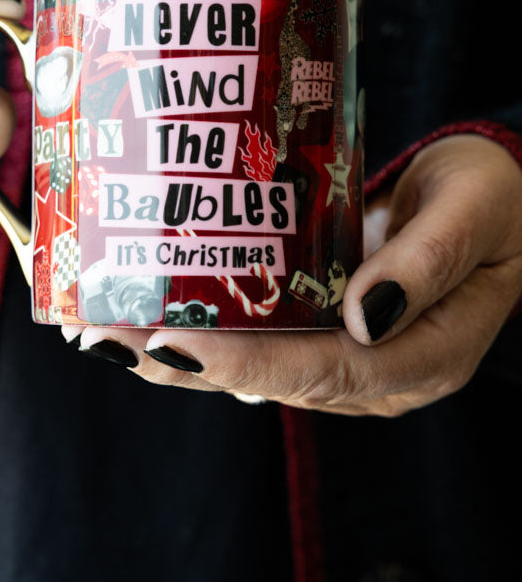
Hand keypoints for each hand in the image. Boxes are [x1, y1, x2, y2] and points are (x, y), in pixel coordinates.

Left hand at [73, 135, 521, 415]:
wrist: (504, 203)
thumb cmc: (498, 202)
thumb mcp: (475, 213)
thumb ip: (427, 262)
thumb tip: (362, 314)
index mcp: (422, 354)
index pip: (323, 372)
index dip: (245, 363)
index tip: (169, 342)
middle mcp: (376, 367)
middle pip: (269, 379)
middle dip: (181, 361)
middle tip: (101, 335)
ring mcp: (347, 352)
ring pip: (252, 366)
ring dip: (175, 351)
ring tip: (100, 330)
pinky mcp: (325, 326)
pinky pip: (259, 339)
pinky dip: (203, 329)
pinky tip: (149, 313)